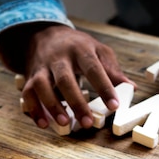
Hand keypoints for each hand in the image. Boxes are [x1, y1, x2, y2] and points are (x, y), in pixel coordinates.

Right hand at [7, 24, 131, 129]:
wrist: (42, 34)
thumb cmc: (76, 47)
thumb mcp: (97, 51)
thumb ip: (112, 70)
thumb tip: (130, 88)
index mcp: (80, 49)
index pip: (93, 68)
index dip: (104, 87)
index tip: (114, 105)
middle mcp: (58, 58)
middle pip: (65, 79)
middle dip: (76, 102)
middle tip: (87, 122)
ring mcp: (42, 68)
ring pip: (42, 86)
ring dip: (52, 106)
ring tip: (65, 123)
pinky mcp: (29, 78)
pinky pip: (28, 95)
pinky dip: (34, 110)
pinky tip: (44, 124)